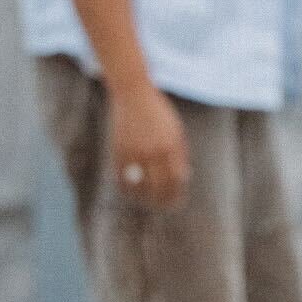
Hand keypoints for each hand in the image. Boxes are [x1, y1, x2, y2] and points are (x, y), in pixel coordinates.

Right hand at [110, 83, 189, 207]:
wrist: (133, 94)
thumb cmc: (158, 113)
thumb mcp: (176, 131)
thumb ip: (179, 154)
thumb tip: (182, 178)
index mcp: (171, 146)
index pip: (176, 180)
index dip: (176, 195)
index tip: (175, 202)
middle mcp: (153, 151)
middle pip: (159, 187)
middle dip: (161, 201)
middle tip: (161, 207)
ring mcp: (135, 151)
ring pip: (138, 186)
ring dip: (142, 198)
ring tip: (145, 203)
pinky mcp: (119, 150)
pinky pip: (121, 176)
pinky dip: (125, 187)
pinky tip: (129, 192)